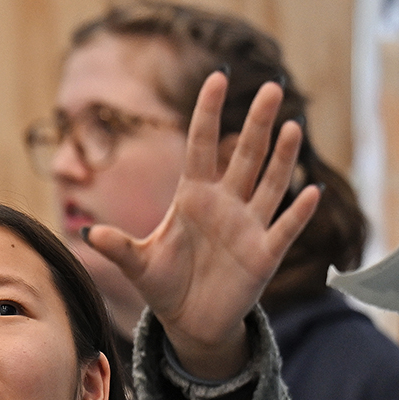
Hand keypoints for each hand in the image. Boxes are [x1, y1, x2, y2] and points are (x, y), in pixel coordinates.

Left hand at [84, 72, 321, 379]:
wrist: (190, 322)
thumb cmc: (164, 285)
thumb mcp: (137, 266)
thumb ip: (117, 248)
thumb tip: (88, 233)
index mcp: (192, 197)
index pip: (201, 146)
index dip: (208, 113)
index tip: (216, 78)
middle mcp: (225, 204)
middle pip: (245, 156)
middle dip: (258, 123)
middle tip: (271, 88)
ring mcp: (248, 226)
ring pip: (270, 184)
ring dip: (282, 157)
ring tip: (292, 125)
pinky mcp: (265, 254)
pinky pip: (285, 228)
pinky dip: (298, 211)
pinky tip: (310, 190)